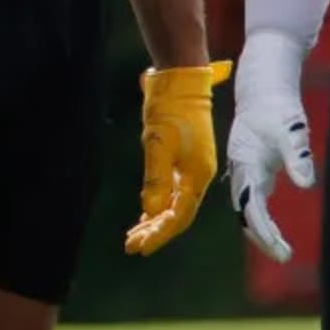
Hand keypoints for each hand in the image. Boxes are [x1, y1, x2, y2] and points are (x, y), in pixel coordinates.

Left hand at [124, 59, 230, 256]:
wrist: (181, 81)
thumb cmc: (171, 112)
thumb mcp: (159, 145)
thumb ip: (156, 180)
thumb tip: (152, 211)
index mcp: (198, 174)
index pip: (180, 216)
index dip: (160, 234)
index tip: (139, 248)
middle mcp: (199, 174)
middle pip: (178, 212)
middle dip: (155, 230)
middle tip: (131, 244)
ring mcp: (193, 166)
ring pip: (175, 202)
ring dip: (156, 218)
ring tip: (135, 233)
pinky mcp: (186, 157)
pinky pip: (174, 189)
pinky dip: (160, 203)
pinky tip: (147, 211)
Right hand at [226, 30, 313, 263]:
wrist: (263, 85)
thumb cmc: (277, 106)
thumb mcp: (291, 130)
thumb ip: (298, 156)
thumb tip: (307, 185)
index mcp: (246, 163)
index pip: (252, 208)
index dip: (265, 232)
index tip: (282, 250)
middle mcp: (240, 170)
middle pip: (245, 213)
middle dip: (262, 236)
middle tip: (284, 255)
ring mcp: (244, 168)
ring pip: (247, 207)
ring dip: (260, 229)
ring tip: (280, 249)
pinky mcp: (251, 165)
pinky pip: (252, 198)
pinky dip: (260, 216)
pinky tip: (272, 229)